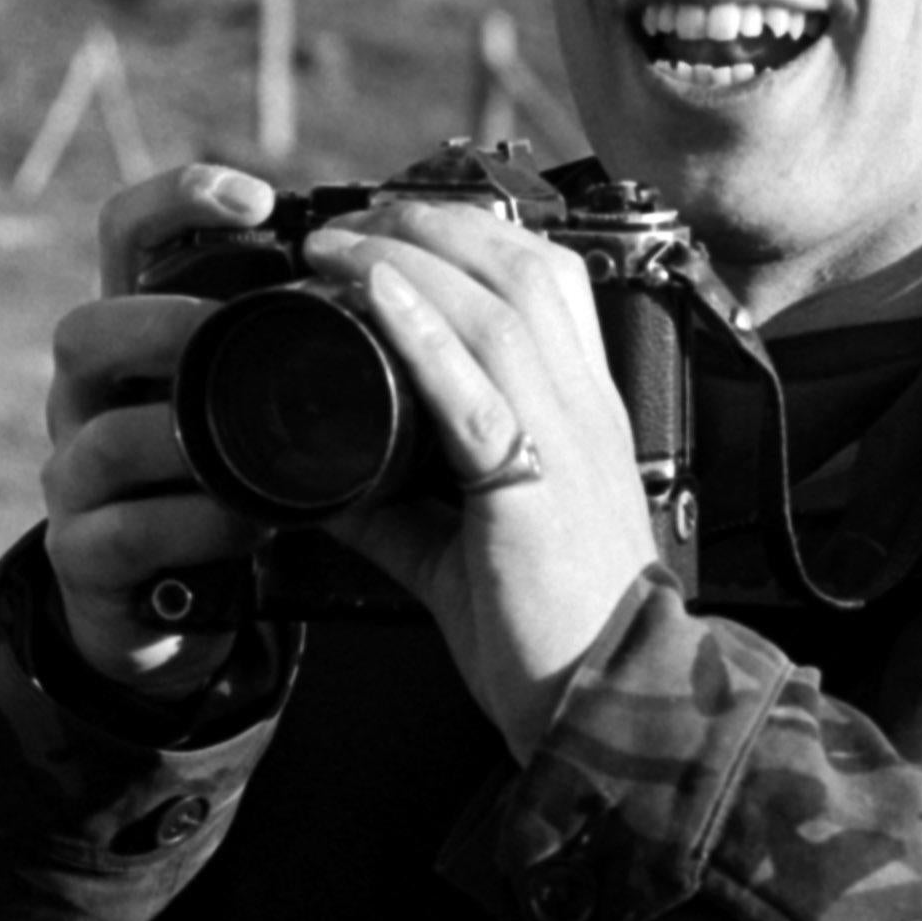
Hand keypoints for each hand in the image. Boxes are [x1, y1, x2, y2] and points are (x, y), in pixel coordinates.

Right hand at [41, 164, 275, 698]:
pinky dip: (191, 525)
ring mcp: (76, 478)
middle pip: (85, 330)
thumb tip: (406, 270)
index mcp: (139, 333)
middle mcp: (90, 395)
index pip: (130, 238)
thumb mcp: (257, 393)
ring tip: (254, 443)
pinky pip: (123, 534)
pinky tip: (247, 520)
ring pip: (102, 439)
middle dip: (161, 323)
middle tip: (230, 327)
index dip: (178, 203)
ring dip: (184, 438)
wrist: (173, 600)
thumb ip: (297, 336)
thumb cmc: (231, 473)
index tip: (258, 200)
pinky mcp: (83, 558)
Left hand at [305, 201, 658, 762]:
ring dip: (416, 256)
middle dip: (437, 224)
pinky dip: (425, 329)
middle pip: (526, 268)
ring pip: (503, 304)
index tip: (403, 228)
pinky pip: (477, 387)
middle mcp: (583, 410)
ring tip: (344, 244)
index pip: (550, 283)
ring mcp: (565, 440)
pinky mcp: (532, 485)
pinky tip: (379, 292)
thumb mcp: (461, 551)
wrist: (606, 702)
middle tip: (357, 219)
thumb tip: (314, 483)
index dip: (476, 237)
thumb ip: (395, 510)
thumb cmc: (552, 631)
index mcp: (580, 414)